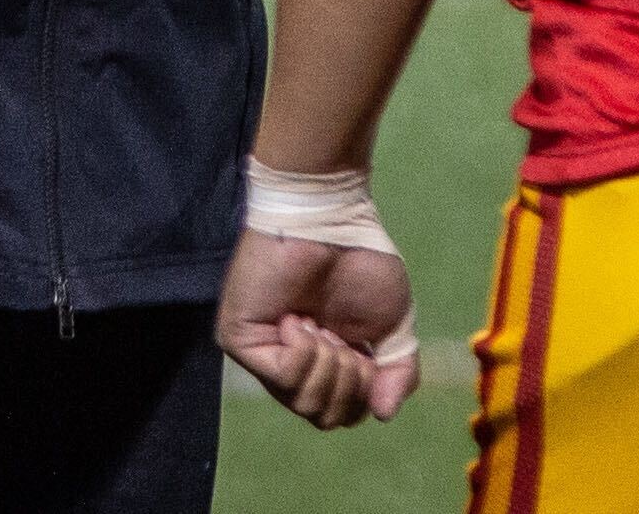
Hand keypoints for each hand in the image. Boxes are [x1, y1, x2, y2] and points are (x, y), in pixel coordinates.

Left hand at [216, 227, 419, 428]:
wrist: (333, 221)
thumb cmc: (361, 262)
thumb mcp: (394, 328)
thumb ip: (398, 375)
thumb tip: (383, 413)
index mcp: (326, 366)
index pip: (344, 414)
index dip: (364, 390)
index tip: (362, 346)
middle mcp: (292, 365)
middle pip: (325, 417)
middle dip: (349, 380)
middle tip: (341, 336)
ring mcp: (264, 354)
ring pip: (305, 402)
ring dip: (328, 362)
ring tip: (319, 323)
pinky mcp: (240, 340)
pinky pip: (283, 376)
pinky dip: (304, 350)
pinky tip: (298, 318)